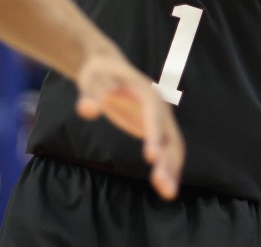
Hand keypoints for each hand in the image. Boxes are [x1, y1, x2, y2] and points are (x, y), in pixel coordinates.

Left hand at [74, 51, 184, 199]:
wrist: (108, 67)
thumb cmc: (98, 73)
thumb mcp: (91, 79)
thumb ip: (91, 94)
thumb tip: (87, 109)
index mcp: (145, 91)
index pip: (153, 113)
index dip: (154, 134)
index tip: (152, 156)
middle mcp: (158, 105)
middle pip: (168, 133)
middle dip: (167, 158)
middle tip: (162, 183)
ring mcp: (160, 118)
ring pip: (172, 144)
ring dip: (172, 167)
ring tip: (167, 193)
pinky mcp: (156, 128)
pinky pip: (168, 148)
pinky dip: (170, 166)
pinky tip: (165, 186)